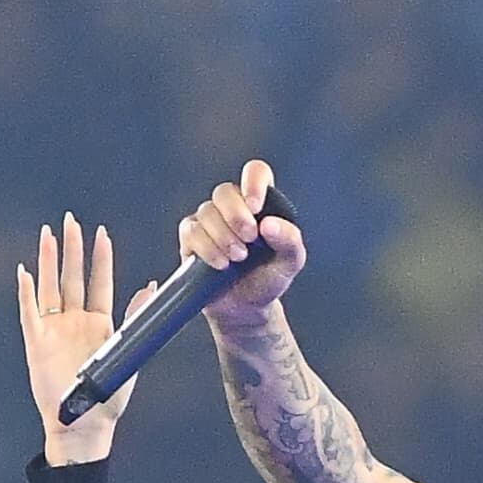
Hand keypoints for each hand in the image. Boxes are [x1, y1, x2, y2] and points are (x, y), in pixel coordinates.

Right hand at [18, 214, 126, 464]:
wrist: (84, 426)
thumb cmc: (109, 399)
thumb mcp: (129, 355)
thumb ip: (137, 318)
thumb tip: (151, 286)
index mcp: (100, 324)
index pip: (99, 282)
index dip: (100, 259)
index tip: (101, 233)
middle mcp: (75, 322)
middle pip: (72, 277)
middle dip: (71, 249)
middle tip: (71, 220)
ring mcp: (54, 330)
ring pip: (49, 287)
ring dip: (48, 261)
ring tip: (47, 235)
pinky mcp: (36, 343)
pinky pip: (29, 312)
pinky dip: (26, 292)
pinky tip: (25, 272)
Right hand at [181, 159, 305, 329]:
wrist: (245, 309)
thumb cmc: (267, 280)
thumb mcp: (290, 263)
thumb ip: (290, 241)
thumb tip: (269, 224)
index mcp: (260, 204)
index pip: (255, 172)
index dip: (253, 181)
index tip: (256, 206)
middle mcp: (232, 208)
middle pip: (224, 191)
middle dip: (236, 215)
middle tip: (249, 239)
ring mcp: (209, 221)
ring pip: (206, 212)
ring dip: (223, 236)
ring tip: (238, 258)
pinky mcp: (191, 238)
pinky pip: (191, 231)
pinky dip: (207, 248)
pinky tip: (221, 264)